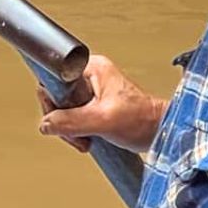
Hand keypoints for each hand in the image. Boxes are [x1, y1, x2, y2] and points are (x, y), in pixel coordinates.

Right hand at [38, 55, 164, 154]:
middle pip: (56, 97)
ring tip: (86, 138)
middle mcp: (90, 77)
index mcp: (92, 69)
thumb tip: (47, 124)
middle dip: (62, 120)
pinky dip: (76, 132)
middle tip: (77, 133)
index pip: (54, 77)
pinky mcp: (93, 107)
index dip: (53, 100)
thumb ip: (72, 121)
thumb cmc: (143, 119)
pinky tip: (88, 137)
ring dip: (69, 129)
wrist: (160, 132)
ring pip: (62, 111)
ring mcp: (91, 93)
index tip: (60, 114)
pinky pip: (72, 118)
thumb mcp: (103, 120)